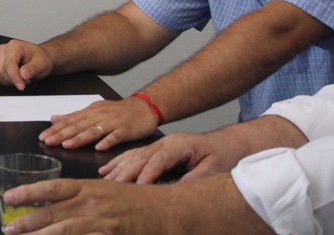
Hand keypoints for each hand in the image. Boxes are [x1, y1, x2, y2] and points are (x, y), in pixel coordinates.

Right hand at [0, 40, 53, 89]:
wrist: (39, 58)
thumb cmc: (40, 58)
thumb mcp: (41, 63)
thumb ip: (32, 68)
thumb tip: (23, 74)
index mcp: (14, 46)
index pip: (9, 62)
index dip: (14, 76)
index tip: (21, 85)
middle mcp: (4, 50)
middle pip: (1, 70)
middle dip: (14, 79)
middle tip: (27, 79)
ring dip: (11, 81)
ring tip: (22, 77)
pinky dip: (7, 81)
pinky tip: (16, 78)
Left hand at [1, 179, 171, 234]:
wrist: (166, 209)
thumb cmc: (134, 199)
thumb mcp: (104, 189)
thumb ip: (79, 196)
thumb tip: (54, 201)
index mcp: (87, 187)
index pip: (52, 189)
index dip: (28, 193)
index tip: (9, 198)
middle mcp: (92, 203)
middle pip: (53, 213)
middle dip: (28, 223)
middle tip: (9, 229)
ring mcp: (101, 222)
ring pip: (64, 231)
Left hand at [39, 97, 158, 150]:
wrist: (144, 107)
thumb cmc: (118, 111)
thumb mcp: (94, 110)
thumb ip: (74, 116)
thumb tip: (54, 118)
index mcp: (90, 112)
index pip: (69, 121)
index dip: (55, 129)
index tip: (42, 136)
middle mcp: (98, 116)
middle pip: (78, 126)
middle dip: (62, 134)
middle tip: (48, 141)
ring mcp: (112, 123)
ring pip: (93, 131)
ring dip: (80, 138)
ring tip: (67, 145)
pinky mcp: (125, 131)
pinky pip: (115, 137)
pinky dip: (107, 142)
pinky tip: (99, 148)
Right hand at [99, 130, 245, 183]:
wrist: (229, 143)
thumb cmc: (223, 155)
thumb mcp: (215, 168)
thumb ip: (195, 178)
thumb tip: (176, 191)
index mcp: (179, 145)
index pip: (159, 160)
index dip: (147, 173)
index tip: (136, 186)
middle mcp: (166, 143)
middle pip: (141, 157)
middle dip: (125, 171)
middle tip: (112, 185)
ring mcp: (160, 144)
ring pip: (133, 155)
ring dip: (118, 167)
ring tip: (104, 179)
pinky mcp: (157, 149)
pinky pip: (134, 155)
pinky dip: (120, 162)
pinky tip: (107, 170)